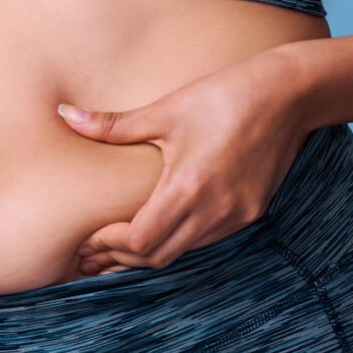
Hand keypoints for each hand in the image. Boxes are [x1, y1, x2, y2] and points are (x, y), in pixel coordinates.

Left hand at [58, 48, 313, 275]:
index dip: (111, 245)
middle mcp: (214, 211)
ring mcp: (236, 216)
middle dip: (123, 257)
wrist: (287, 95)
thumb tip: (64, 114)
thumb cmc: (223, 97)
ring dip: (151, 253)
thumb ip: (112, 125)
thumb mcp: (165, 110)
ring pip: (184, 252)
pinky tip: (163, 230)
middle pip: (158, 257)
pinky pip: (207, 240)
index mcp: (188, 187)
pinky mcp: (251, 213)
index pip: (141, 241)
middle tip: (94, 253)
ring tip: (120, 248)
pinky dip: (180, 241)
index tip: (89, 238)